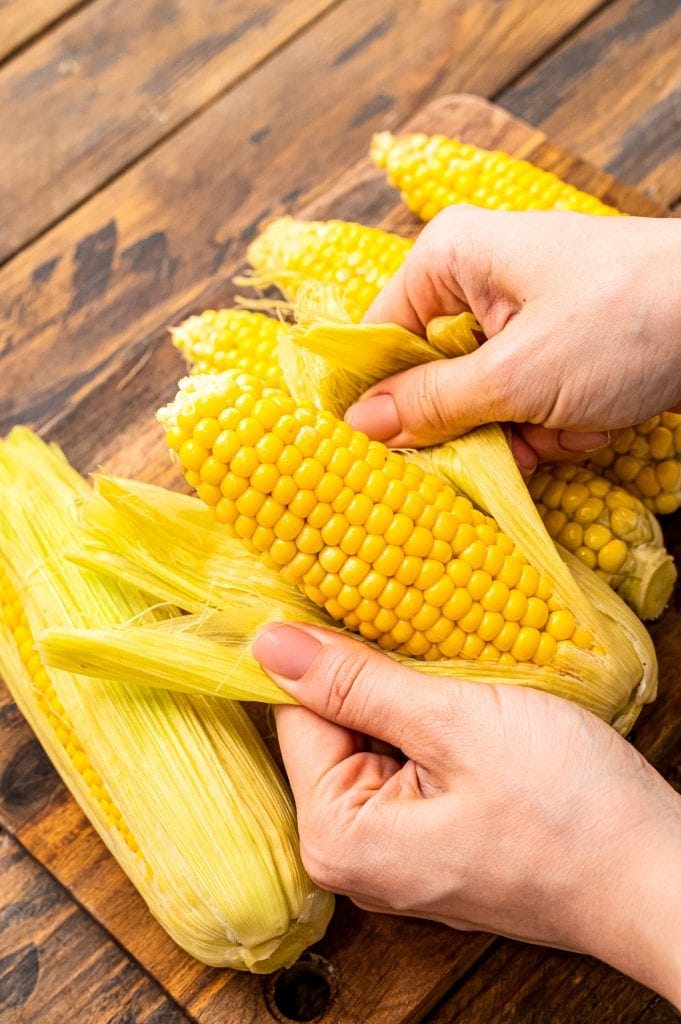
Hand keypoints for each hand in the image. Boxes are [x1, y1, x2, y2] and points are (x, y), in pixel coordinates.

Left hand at [253, 622, 680, 1004]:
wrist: (656, 877)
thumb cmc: (568, 810)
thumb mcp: (456, 726)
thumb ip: (357, 682)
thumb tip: (269, 643)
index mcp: (337, 835)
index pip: (295, 710)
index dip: (328, 650)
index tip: (357, 598)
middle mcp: (351, 853)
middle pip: (331, 725)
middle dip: (375, 676)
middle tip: (427, 640)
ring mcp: (392, 851)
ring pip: (374, 738)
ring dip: (409, 698)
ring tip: (458, 676)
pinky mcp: (429, 839)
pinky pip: (407, 763)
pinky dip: (431, 727)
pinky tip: (472, 709)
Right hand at [349, 208, 680, 471]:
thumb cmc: (627, 322)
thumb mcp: (517, 375)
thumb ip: (433, 404)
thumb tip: (360, 425)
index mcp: (450, 258)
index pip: (379, 337)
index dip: (384, 400)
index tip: (393, 452)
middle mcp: (478, 277)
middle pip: (434, 377)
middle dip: (481, 422)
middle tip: (519, 438)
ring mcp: (522, 309)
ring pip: (483, 399)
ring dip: (527, 430)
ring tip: (575, 421)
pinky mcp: (557, 340)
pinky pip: (525, 397)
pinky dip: (557, 422)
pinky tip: (596, 418)